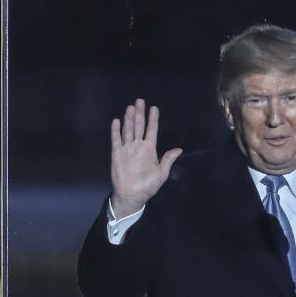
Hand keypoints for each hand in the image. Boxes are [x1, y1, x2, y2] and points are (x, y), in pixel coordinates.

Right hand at [109, 98, 182, 217]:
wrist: (131, 195)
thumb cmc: (147, 186)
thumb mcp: (161, 173)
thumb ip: (168, 160)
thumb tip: (179, 149)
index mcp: (149, 149)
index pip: (151, 130)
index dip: (153, 119)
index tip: (154, 108)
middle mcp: (138, 146)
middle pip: (139, 126)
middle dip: (140, 114)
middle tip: (140, 101)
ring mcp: (127, 149)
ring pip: (128, 130)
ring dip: (129, 119)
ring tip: (130, 107)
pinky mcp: (117, 154)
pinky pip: (116, 140)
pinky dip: (116, 131)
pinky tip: (116, 121)